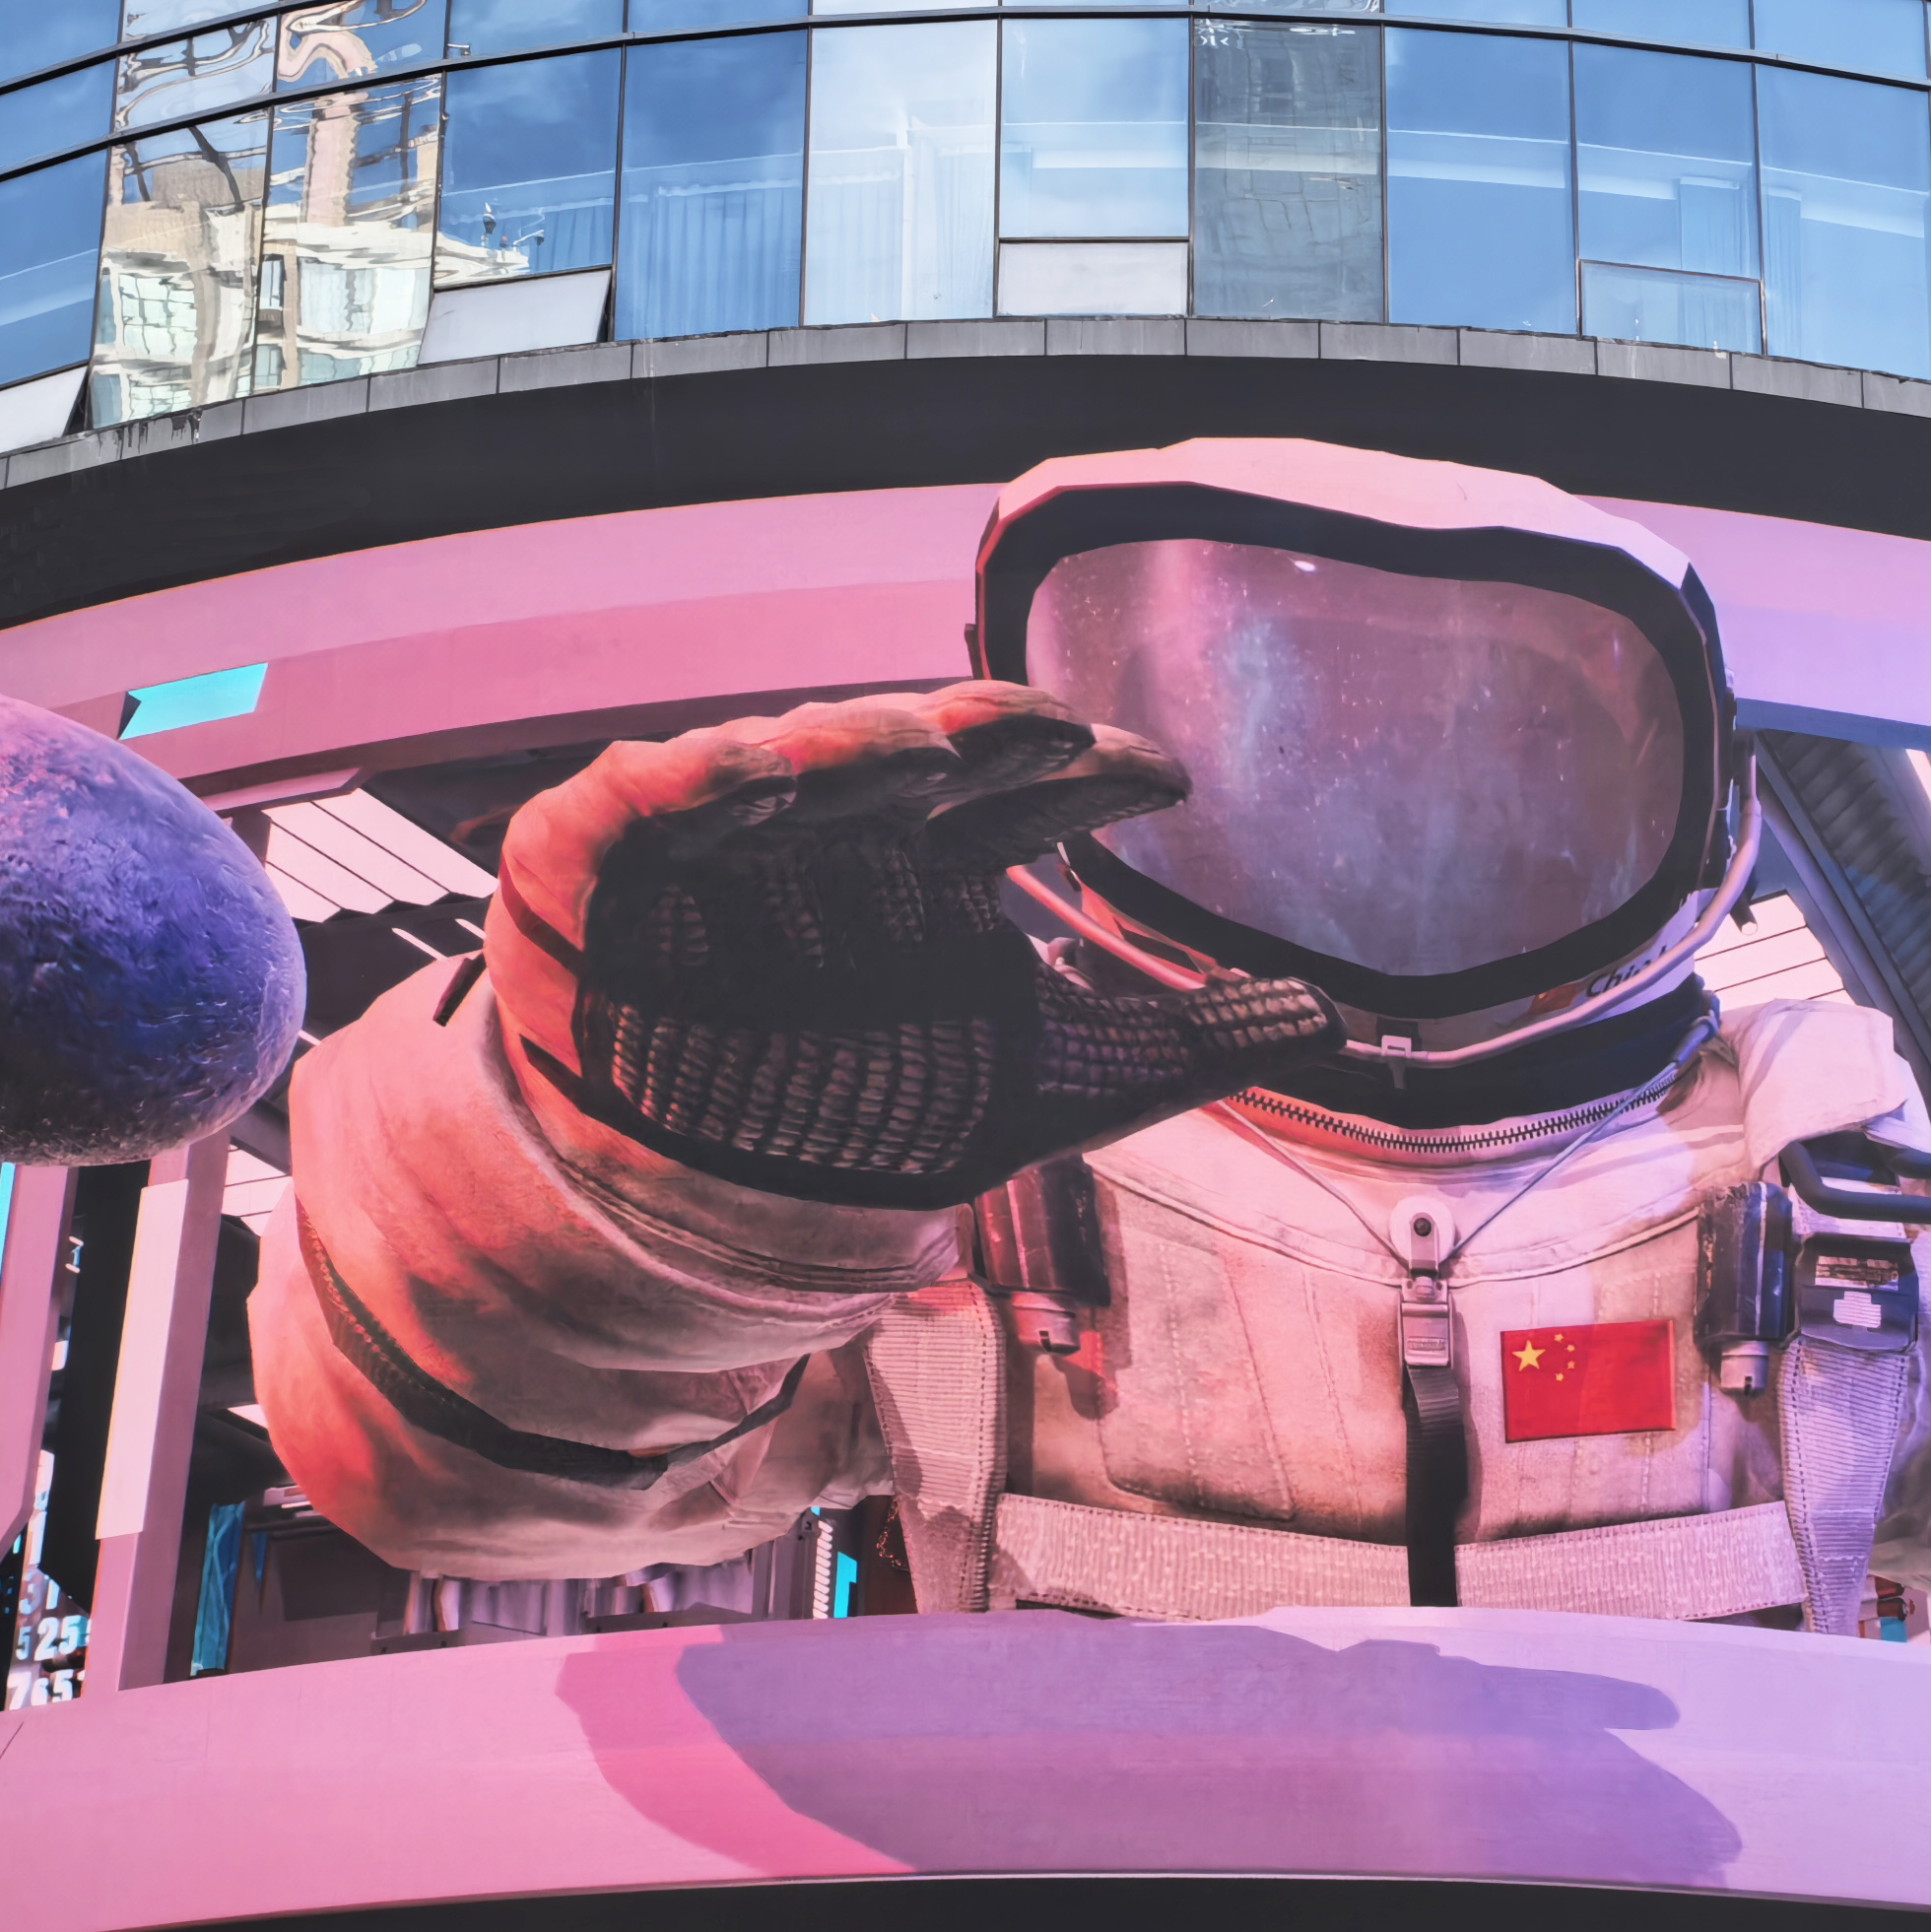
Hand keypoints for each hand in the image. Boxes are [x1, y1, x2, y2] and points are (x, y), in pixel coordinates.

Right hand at [493, 681, 1340, 1209]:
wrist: (701, 1201)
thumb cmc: (876, 1108)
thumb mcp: (1047, 1087)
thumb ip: (1179, 1049)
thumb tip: (1325, 1020)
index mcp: (938, 853)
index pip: (1027, 789)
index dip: (1092, 775)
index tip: (1163, 782)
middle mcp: (839, 824)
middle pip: (915, 756)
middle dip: (980, 733)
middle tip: (1050, 731)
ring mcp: (723, 831)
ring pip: (790, 759)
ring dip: (855, 746)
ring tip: (928, 746)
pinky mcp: (606, 854)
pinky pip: (645, 800)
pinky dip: (694, 782)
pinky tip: (754, 773)